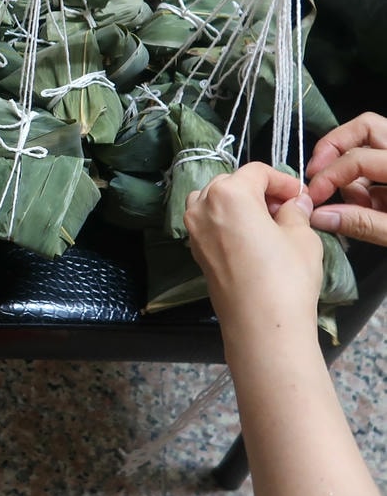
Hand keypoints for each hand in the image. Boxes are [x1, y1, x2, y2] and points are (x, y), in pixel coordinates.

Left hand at [185, 163, 320, 339]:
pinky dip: (226, 221)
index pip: (256, 172)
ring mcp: (193, 229)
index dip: (282, 180)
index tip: (299, 196)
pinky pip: (208, 223)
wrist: (260, 323)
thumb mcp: (301, 236)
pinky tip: (250, 238)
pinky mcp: (194, 250)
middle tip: (286, 209)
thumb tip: (295, 202)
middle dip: (258, 191)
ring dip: (238, 204)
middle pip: (231, 183)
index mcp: (228, 193)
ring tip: (266, 222)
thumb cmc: (285, 276)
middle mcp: (202, 206)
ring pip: (213, 200)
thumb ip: (295, 211)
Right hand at [305, 112, 386, 244]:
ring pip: (372, 140)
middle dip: (334, 148)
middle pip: (366, 127)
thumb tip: (318, 217)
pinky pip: (381, 160)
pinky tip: (365, 206)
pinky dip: (367, 180)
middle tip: (316, 174)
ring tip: (348, 200)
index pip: (358, 158)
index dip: (330, 176)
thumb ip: (362, 223)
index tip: (313, 197)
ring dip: (351, 167)